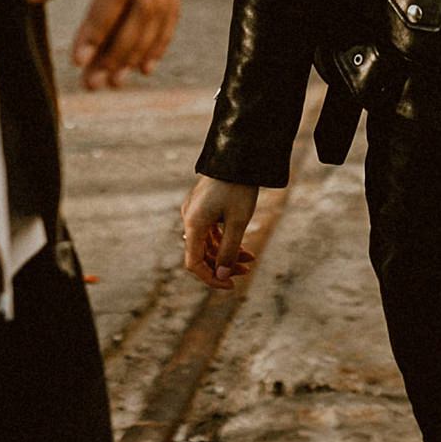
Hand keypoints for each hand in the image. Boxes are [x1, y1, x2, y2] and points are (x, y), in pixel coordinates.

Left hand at [27, 0, 179, 88]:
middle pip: (142, 7)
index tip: (77, 58)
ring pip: (160, 12)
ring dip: (136, 51)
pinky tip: (143, 66)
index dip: (98, 24)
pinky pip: (172, 6)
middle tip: (91, 83)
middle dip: (117, 49)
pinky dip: (160, 38)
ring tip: (110, 82)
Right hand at [180, 175, 261, 290]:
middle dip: (223, 265)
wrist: (238, 155)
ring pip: (208, 242)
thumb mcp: (238, 221)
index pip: (194, 263)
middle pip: (202, 253)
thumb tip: (222, 276)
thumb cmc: (238, 187)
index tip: (230, 286)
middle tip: (246, 270)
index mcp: (194, 224)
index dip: (211, 278)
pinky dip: (225, 239)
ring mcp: (195, 211)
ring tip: (250, 259)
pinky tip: (243, 246)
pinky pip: (211, 230)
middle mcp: (190, 218)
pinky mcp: (203, 205)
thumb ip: (228, 250)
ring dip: (227, 253)